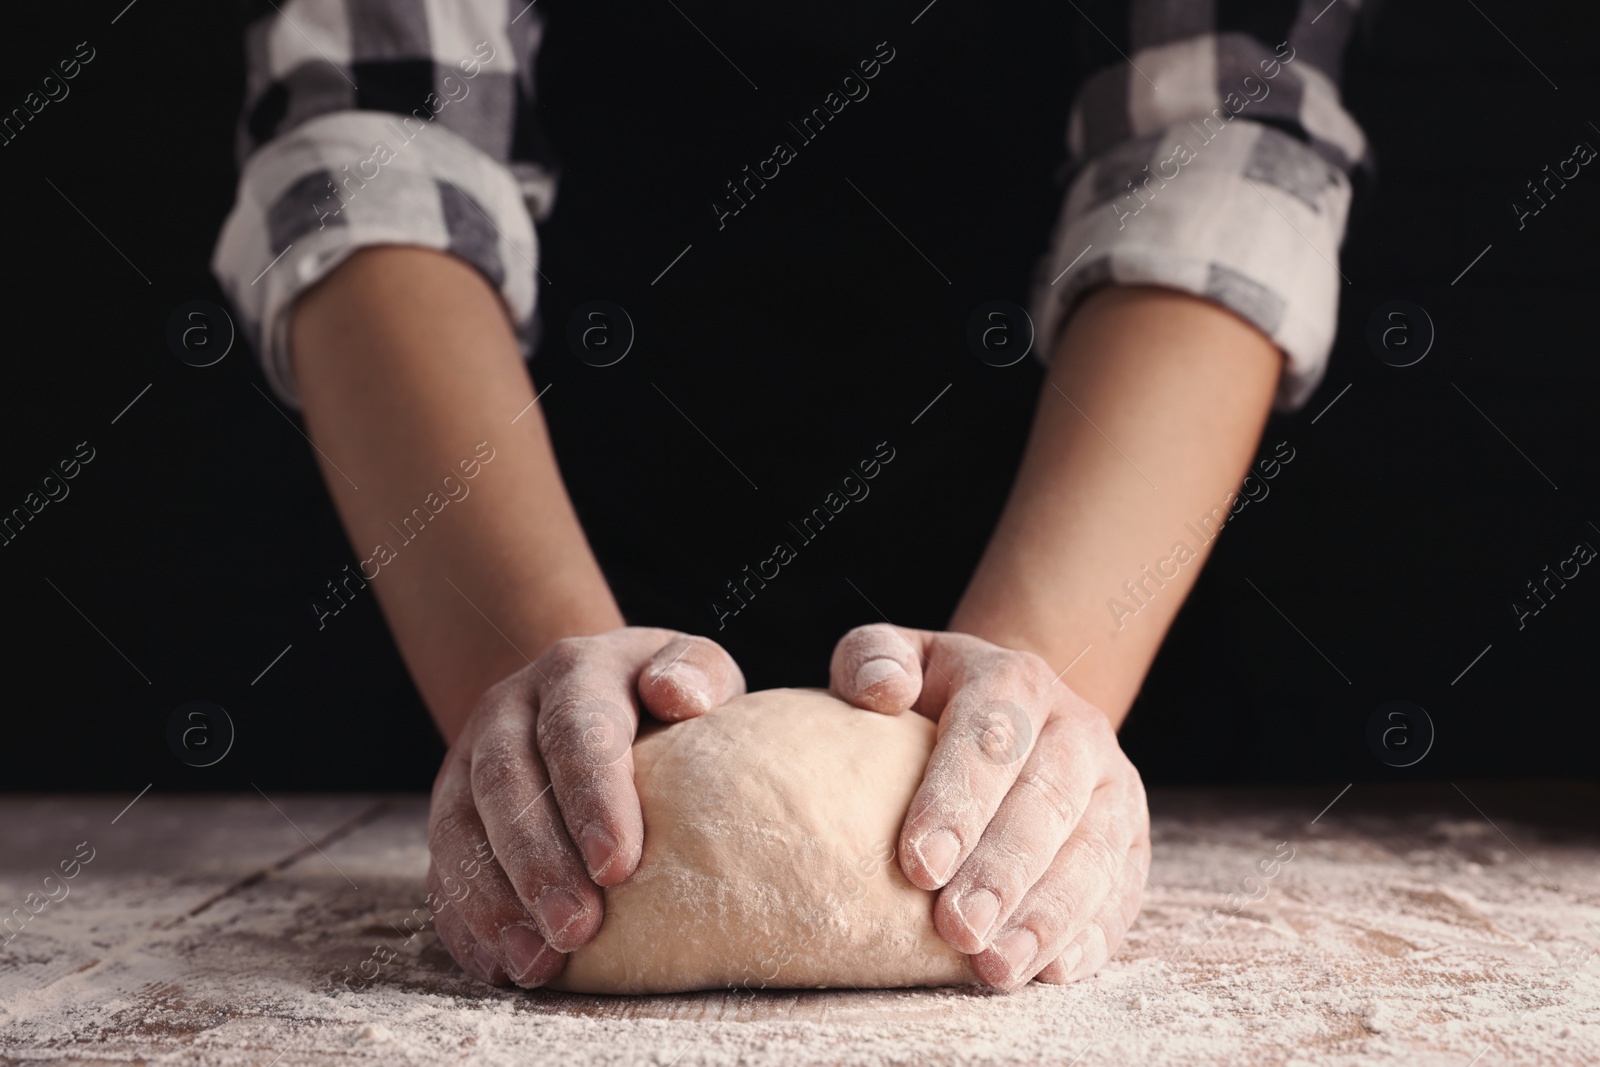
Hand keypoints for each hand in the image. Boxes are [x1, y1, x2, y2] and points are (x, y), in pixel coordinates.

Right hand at [428, 627, 744, 986]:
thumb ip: (698, 672)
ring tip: (537, 961)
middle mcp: (507, 711)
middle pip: (505, 782)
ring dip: (493, 901)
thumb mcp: (694, 669)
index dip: (592, 797)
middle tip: (577, 928)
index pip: (574, 728)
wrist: (585, 697)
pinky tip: (501, 965)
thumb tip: (679, 697)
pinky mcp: (449, 814)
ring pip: (458, 829)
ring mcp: (467, 761)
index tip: (619, 866)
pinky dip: (465, 922)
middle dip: (538, 862)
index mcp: (573, 672)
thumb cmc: (661, 698)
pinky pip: (440, 869)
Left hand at [831, 624, 1148, 989]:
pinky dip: (1093, 935)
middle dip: (1003, 872)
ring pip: (1093, 853)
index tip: (919, 864)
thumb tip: (881, 689)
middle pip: (1048, 802)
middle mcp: (1077, 730)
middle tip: (958, 929)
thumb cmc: (934, 698)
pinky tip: (1053, 972)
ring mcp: (1113, 787)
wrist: (1013, 713)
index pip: (992, 737)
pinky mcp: (1133, 841)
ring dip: (1047, 916)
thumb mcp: (900, 660)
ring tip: (997, 968)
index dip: (957, 800)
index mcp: (1015, 681)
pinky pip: (1123, 890)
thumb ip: (873, 658)